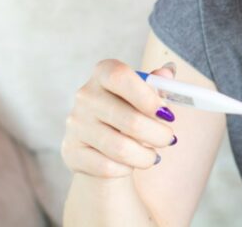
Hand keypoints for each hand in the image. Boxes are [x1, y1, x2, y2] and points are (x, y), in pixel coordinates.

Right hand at [61, 59, 178, 178]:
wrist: (101, 141)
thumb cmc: (129, 110)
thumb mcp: (145, 93)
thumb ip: (158, 84)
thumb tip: (168, 72)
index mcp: (103, 73)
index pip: (120, 77)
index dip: (147, 96)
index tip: (166, 113)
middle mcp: (85, 95)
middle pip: (130, 119)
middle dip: (158, 134)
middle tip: (169, 139)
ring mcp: (75, 124)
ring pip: (121, 148)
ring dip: (146, 156)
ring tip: (154, 155)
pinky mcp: (71, 151)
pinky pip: (107, 166)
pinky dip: (126, 168)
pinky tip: (132, 163)